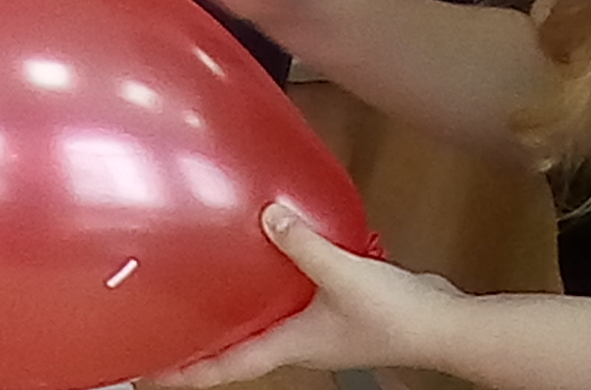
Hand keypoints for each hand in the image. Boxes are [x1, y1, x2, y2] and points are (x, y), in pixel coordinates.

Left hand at [148, 204, 465, 384]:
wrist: (442, 324)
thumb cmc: (394, 316)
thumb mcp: (338, 274)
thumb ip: (301, 243)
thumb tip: (266, 215)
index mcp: (290, 344)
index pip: (227, 367)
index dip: (185, 373)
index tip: (147, 374)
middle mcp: (298, 340)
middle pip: (238, 349)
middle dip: (202, 344)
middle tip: (164, 331)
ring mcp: (319, 326)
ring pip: (264, 323)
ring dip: (236, 314)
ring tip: (203, 294)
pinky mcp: (339, 307)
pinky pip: (292, 298)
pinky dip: (273, 286)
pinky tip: (273, 256)